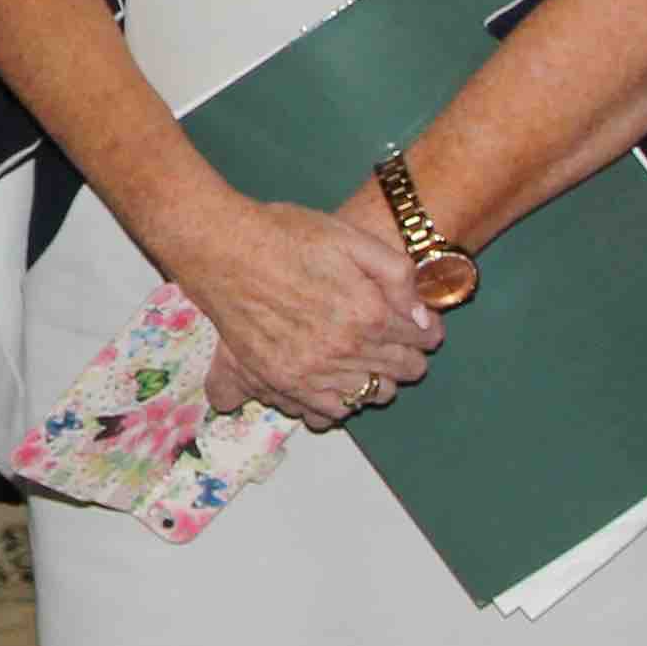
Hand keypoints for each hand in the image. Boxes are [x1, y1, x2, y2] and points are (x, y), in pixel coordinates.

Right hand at [172, 193, 438, 429]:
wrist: (220, 247)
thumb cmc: (285, 235)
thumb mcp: (351, 237)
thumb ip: (397, 274)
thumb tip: (422, 316)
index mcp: (368, 313)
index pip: (422, 338)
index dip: (426, 329)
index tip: (417, 323)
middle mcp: (344, 350)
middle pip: (402, 370)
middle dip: (408, 356)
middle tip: (396, 341)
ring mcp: (311, 370)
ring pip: (371, 395)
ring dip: (379, 380)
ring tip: (368, 361)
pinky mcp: (281, 380)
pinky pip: (330, 411)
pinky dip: (345, 401)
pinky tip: (340, 381)